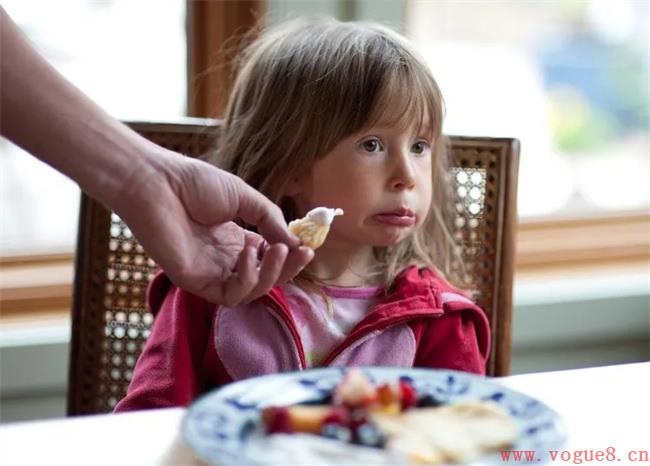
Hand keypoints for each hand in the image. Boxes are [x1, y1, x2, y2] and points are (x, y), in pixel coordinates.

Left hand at [116, 148, 312, 304]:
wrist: (156, 182)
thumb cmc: (194, 183)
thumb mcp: (243, 196)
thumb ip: (269, 219)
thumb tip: (297, 242)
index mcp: (235, 240)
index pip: (269, 259)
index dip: (290, 256)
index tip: (308, 246)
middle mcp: (224, 260)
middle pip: (264, 278)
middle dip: (288, 268)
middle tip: (303, 253)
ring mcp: (209, 273)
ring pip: (251, 291)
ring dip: (272, 274)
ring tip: (279, 250)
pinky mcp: (194, 282)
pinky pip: (229, 294)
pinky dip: (246, 279)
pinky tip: (248, 253)